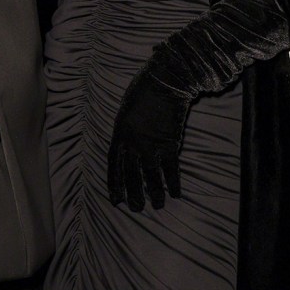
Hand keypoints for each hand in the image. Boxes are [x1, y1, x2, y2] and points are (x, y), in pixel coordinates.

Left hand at [107, 72, 190, 210]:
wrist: (166, 81)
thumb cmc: (144, 90)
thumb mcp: (126, 110)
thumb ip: (125, 130)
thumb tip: (126, 147)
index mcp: (120, 133)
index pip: (114, 164)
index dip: (115, 183)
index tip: (115, 199)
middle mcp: (133, 142)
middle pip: (131, 174)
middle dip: (133, 194)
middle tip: (136, 208)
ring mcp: (151, 144)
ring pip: (151, 176)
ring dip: (155, 193)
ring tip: (158, 205)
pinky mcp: (169, 143)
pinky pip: (171, 168)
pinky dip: (173, 182)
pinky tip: (175, 193)